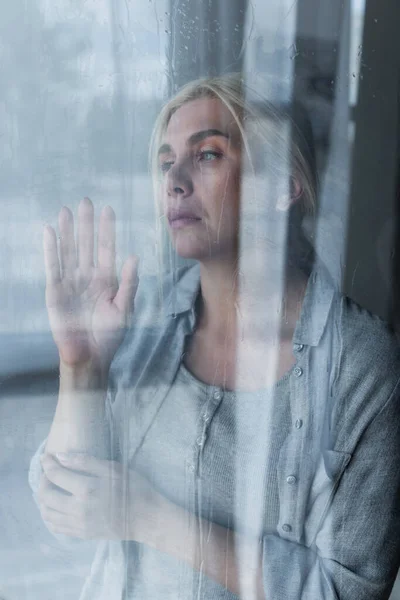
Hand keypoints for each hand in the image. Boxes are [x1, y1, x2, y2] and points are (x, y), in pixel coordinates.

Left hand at [38, 453, 162, 540]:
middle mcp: (78, 509)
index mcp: (87, 489)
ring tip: (50, 488)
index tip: (45, 457)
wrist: (147, 519)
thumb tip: (60, 457)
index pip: (55, 476)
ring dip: (44, 499)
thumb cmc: (134, 489)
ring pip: (48, 514)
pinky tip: (56, 506)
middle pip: (46, 496)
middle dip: (43, 481)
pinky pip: (57, 527)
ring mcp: (79, 525)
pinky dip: (50, 515)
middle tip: (49, 472)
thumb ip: (85, 462)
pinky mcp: (82, 534)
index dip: (47, 464)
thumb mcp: (113, 469)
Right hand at [43, 198, 138, 369]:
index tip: (108, 209)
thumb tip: (135, 257)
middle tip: (86, 200)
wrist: (90, 357)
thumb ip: (129, 284)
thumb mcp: (125, 309)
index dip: (106, 230)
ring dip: (68, 231)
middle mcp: (88, 277)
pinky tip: (50, 231)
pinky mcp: (55, 291)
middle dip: (86, 224)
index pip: (106, 249)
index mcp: (107, 280)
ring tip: (66, 210)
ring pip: (69, 251)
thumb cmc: (110, 336)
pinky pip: (53, 266)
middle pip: (86, 245)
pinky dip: (51, 249)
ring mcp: (70, 283)